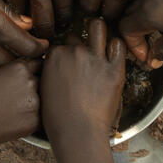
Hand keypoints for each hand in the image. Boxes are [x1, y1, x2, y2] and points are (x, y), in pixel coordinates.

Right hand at [0, 58, 40, 146]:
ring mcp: (35, 103)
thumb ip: (15, 68)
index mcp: (20, 68)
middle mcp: (30, 82)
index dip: (36, 70)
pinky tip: (13, 119)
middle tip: (17, 97)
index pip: (40, 63)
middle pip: (42, 82)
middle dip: (35, 87)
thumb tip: (30, 66)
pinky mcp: (35, 121)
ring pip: (42, 100)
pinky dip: (30, 119)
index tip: (32, 76)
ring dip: (33, 103)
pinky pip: (39, 118)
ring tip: (12, 109)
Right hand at [41, 18, 125, 142]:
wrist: (77, 134)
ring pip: (98, 28)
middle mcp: (74, 52)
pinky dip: (117, 47)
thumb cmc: (58, 120)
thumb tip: (56, 68)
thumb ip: (50, 73)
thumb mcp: (44, 91)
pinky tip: (114, 55)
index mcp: (54, 56)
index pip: (60, 44)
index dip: (65, 53)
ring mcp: (95, 59)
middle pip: (77, 37)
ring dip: (98, 33)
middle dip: (80, 45)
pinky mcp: (114, 69)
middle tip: (85, 58)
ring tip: (101, 41)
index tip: (69, 63)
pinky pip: (118, 46)